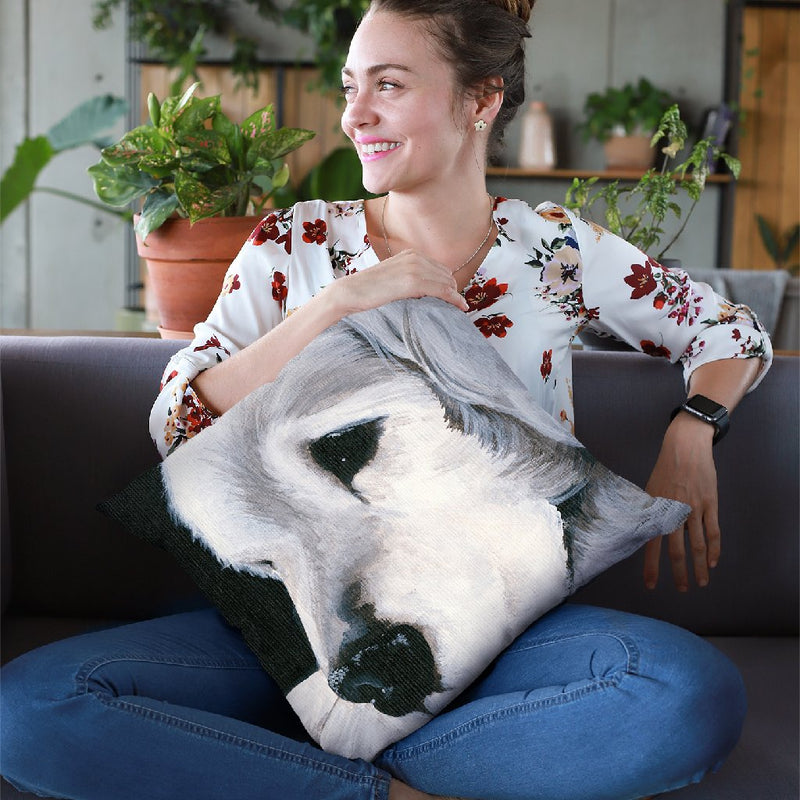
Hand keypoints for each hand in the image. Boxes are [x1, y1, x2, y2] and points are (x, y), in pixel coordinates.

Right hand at [329, 249, 468, 315]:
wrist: (350, 292)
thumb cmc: (368, 291)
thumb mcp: (393, 278)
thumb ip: (409, 279)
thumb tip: (425, 292)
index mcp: (411, 254)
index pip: (440, 269)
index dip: (448, 284)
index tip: (453, 298)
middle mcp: (415, 257)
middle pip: (447, 275)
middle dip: (453, 291)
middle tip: (456, 306)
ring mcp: (415, 268)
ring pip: (447, 283)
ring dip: (454, 296)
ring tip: (458, 309)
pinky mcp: (413, 282)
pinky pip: (443, 290)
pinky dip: (454, 299)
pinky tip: (460, 307)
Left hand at [643, 413, 719, 590]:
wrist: (684, 448)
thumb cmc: (664, 469)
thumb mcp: (649, 490)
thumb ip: (649, 513)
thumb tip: (642, 533)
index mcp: (656, 509)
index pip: (652, 544)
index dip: (651, 567)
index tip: (651, 585)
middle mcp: (674, 512)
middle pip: (677, 550)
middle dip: (679, 573)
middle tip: (682, 590)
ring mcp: (694, 509)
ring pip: (698, 545)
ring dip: (700, 567)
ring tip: (701, 583)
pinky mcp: (710, 504)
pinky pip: (713, 531)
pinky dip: (714, 549)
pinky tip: (713, 562)